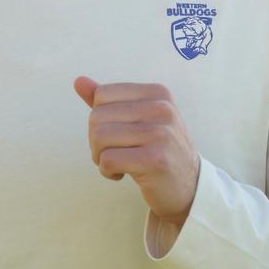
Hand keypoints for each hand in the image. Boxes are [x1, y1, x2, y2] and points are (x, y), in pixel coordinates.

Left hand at [74, 76, 199, 227]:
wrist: (189, 187)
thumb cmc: (157, 151)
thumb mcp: (138, 120)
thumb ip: (109, 101)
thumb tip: (79, 81)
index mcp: (157, 93)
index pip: (103, 94)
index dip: (99, 118)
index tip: (116, 134)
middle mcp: (161, 109)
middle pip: (97, 116)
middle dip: (96, 140)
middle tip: (114, 153)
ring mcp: (161, 134)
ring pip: (99, 137)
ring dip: (100, 157)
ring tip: (117, 163)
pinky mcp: (155, 160)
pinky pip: (108, 160)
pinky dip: (107, 171)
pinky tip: (122, 175)